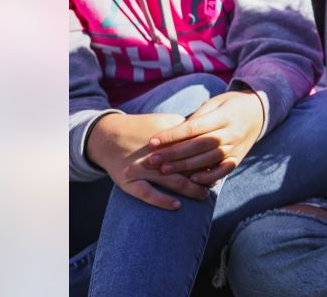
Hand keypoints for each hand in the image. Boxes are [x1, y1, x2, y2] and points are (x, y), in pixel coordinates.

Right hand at [86, 112, 212, 208]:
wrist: (107, 136)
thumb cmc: (142, 129)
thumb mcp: (165, 122)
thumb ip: (186, 128)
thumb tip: (211, 133)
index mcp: (166, 139)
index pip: (193, 150)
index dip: (208, 159)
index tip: (220, 165)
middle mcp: (154, 154)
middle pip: (185, 167)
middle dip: (203, 176)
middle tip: (214, 183)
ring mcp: (140, 169)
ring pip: (170, 181)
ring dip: (190, 189)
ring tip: (204, 195)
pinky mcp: (128, 182)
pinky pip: (147, 194)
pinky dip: (162, 200)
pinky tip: (177, 205)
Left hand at [146, 90, 265, 186]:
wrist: (259, 112)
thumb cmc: (230, 105)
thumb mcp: (215, 103)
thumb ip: (197, 118)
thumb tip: (173, 132)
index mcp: (223, 116)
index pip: (193, 128)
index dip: (172, 135)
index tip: (152, 141)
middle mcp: (231, 133)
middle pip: (198, 145)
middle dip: (173, 154)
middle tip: (151, 160)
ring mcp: (236, 147)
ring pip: (208, 159)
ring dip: (185, 166)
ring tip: (164, 170)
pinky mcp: (238, 158)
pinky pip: (224, 170)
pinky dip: (210, 176)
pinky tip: (193, 180)